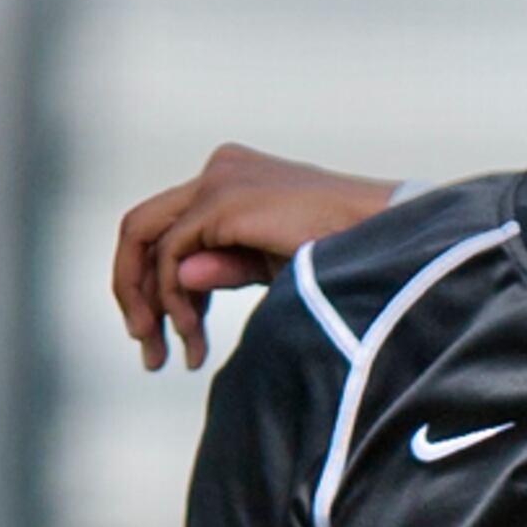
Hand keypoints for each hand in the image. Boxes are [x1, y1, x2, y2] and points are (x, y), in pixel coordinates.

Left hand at [112, 145, 389, 370]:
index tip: (173, 340)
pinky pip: (170, 254)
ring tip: (169, 355)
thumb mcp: (275, 266)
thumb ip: (226, 267)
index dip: (156, 287)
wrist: (390, 242)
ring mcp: (218, 181)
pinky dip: (173, 300)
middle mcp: (219, 170)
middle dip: (136, 296)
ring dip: (148, 304)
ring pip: (143, 238)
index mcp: (232, 178)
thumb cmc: (349, 256)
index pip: (167, 228)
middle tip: (150, 354)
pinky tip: (194, 335)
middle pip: (142, 229)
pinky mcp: (223, 201)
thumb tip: (179, 279)